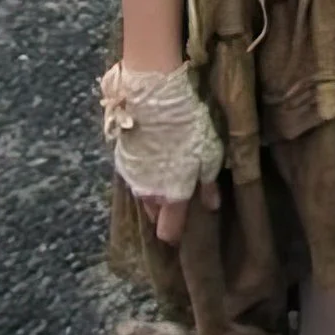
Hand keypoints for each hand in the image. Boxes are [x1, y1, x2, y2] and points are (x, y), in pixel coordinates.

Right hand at [101, 62, 222, 244]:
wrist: (153, 99)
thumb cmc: (188, 127)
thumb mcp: (209, 154)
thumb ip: (208, 183)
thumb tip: (211, 205)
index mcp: (172, 196)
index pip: (168, 231)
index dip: (176, 235)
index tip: (183, 234)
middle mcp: (148, 194)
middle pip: (155, 215)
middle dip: (166, 212)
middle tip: (179, 199)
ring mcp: (132, 178)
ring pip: (144, 196)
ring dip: (155, 193)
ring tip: (168, 178)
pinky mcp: (122, 160)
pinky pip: (135, 178)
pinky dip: (145, 175)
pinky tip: (155, 162)